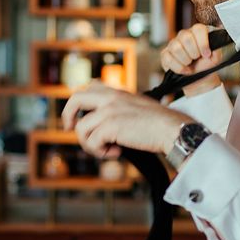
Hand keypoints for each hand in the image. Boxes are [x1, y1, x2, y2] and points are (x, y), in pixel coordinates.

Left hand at [61, 82, 186, 157]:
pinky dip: (102, 152)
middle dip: (68, 115)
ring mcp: (109, 110)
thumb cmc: (159, 125)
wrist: (172, 129)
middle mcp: (111, 97)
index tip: (78, 116)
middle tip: (69, 129)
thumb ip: (120, 110)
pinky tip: (117, 152)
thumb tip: (104, 129)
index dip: (80, 102)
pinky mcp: (110, 125)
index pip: (91, 86)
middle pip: (76, 98)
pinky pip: (92, 142)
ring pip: (81, 128)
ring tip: (107, 150)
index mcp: (118, 92)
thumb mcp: (137, 108)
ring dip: (90, 144)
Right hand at [160, 24, 222, 96]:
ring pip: (176, 48)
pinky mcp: (165, 54)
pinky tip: (184, 69)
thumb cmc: (206, 65)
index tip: (206, 54)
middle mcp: (185, 35)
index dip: (202, 43)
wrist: (199, 78)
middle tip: (196, 59)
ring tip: (190, 64)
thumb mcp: (216, 57)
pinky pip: (168, 58)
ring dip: (185, 61)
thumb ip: (216, 49)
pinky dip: (178, 68)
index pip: (198, 29)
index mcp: (198, 32)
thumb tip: (212, 45)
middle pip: (186, 38)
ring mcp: (173, 43)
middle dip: (193, 53)